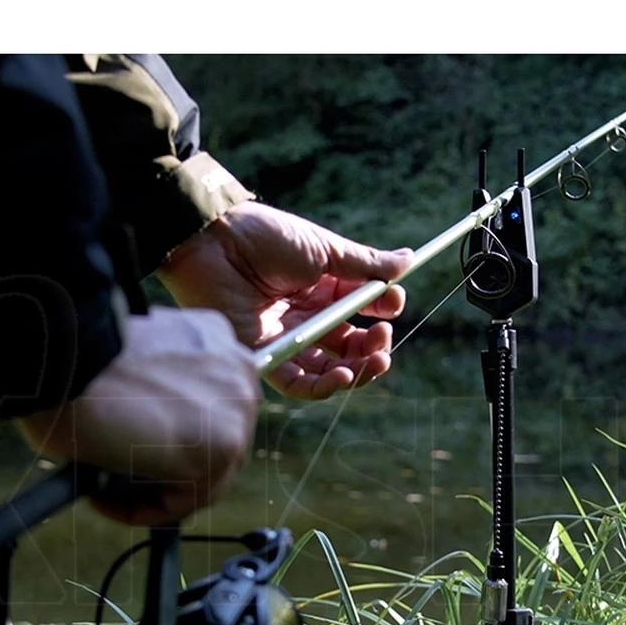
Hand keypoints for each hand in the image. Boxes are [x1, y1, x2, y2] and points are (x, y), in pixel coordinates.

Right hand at [18, 307, 260, 525]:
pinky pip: (187, 499)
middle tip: (121, 476)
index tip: (131, 449)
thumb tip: (141, 431)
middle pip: (216, 441)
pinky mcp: (223, 445)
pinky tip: (103, 500)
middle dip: (171, 465)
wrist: (63, 357)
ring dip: (155, 490)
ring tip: (106, 492)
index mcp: (213, 338)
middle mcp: (235, 369)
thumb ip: (154, 390)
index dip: (169, 437)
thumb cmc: (74, 357)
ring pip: (206, 474)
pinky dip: (146, 509)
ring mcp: (236, 407)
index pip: (208, 407)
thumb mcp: (129, 360)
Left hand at [158, 201, 412, 398]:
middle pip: (347, 346)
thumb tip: (409, 260)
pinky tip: (342, 375)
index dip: (381, 313)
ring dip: (356, 371)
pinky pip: (296, 383)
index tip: (393, 304)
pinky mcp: (264, 356)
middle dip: (373, 348)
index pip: (360, 311)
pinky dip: (322, 386)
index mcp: (322, 288)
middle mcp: (305, 317)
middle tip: (383, 338)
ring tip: (372, 361)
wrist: (216, 243)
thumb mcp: (324, 249)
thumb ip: (365, 264)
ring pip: (327, 369)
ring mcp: (286, 338)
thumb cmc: (267, 238)